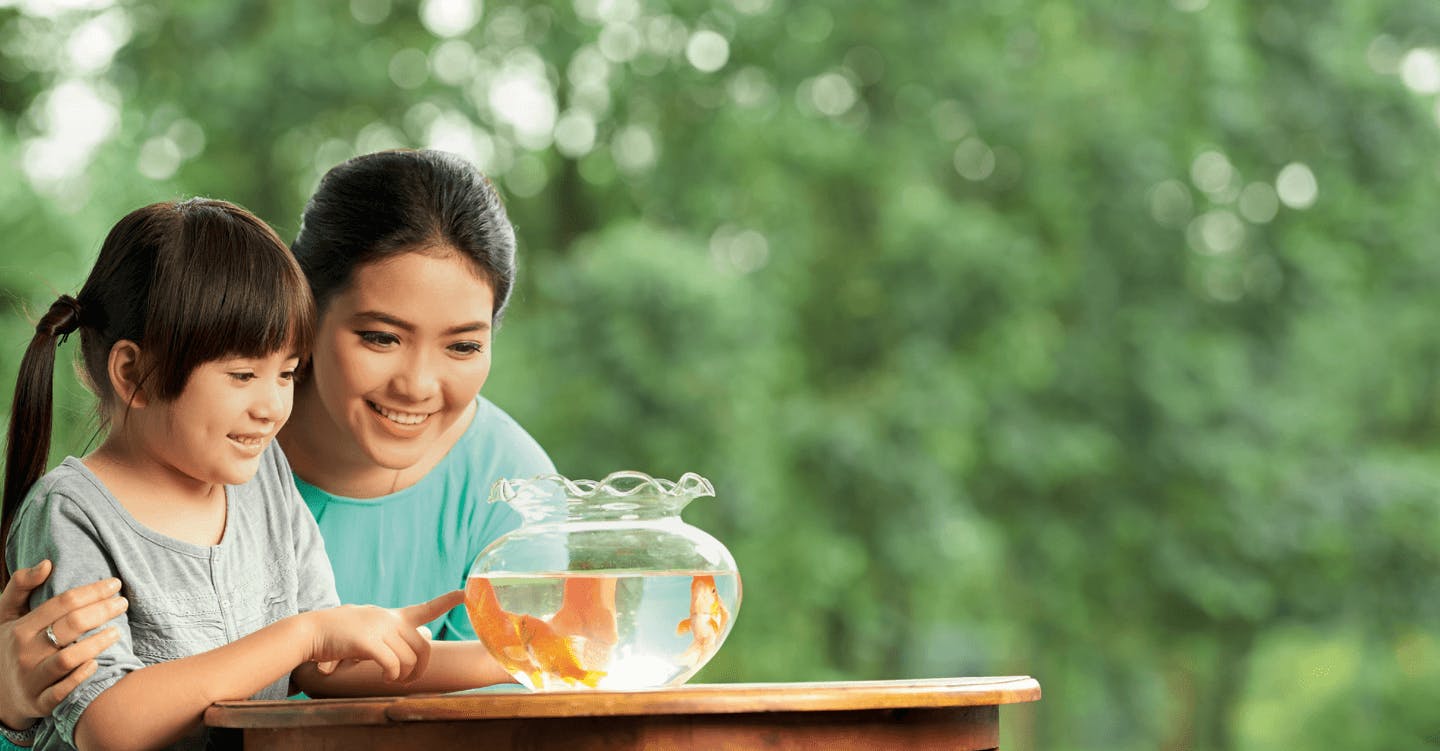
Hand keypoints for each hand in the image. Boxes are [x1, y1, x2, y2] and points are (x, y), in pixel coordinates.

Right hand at [0, 561, 126, 729]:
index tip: (115, 584)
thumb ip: (20, 586)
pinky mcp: (39, 703)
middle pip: (70, 626)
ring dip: (96, 644)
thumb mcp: (6, 615)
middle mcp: (25, 652)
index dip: (92, 591)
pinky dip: (80, 678)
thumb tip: (47, 564)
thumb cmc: (10, 645)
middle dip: (102, 611)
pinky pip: (61, 692)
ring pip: (68, 659)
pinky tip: (97, 664)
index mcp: (21, 628)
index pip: (63, 603)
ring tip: (117, 631)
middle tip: (122, 604)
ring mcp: (32, 679)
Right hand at [303, 591, 461, 682]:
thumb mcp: (367, 629)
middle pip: (422, 646)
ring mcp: (379, 629)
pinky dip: (392, 675)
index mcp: (392, 616)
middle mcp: (389, 619)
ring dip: (403, 675)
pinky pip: (393, 664)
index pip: (425, 609)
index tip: (464, 593)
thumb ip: (387, 637)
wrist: (311, 632)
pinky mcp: (368, 642)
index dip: (446, 602)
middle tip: (412, 680)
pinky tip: (385, 677)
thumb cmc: (338, 635)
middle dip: (422, 667)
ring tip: (391, 678)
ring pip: (408, 658)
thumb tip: (405, 657)